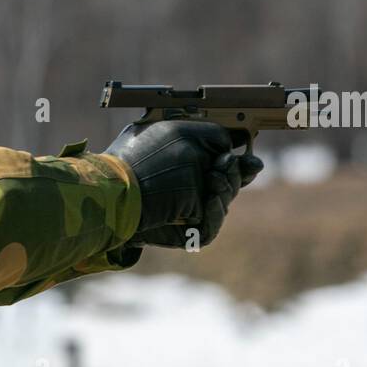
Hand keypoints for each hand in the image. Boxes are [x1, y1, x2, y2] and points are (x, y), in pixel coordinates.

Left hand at [105, 119, 262, 248]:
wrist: (119, 192)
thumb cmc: (142, 159)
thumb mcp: (178, 133)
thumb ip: (212, 136)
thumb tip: (237, 148)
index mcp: (187, 165)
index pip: (223, 165)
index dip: (240, 162)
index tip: (247, 155)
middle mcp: (189, 188)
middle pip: (229, 183)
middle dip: (234, 174)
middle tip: (226, 166)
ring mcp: (188, 212)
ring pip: (223, 202)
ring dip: (226, 189)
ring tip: (216, 181)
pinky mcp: (187, 233)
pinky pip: (211, 227)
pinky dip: (215, 213)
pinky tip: (212, 200)